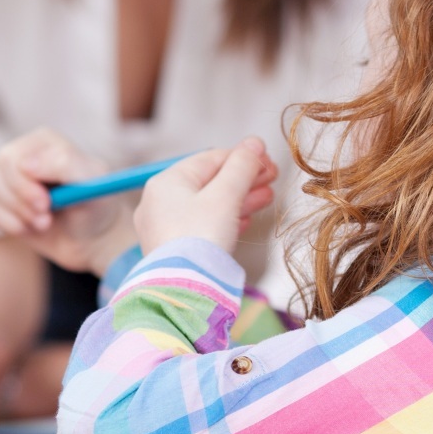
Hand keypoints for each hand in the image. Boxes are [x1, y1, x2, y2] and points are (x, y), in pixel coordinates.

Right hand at [0, 128, 121, 270]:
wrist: (95, 239)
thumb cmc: (97, 206)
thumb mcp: (93, 183)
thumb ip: (66, 164)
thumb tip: (26, 163)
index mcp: (42, 142)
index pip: (9, 157)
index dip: (23, 184)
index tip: (46, 204)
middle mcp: (20, 156)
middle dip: (18, 204)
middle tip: (46, 220)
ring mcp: (6, 181)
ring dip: (10, 218)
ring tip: (41, 225)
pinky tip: (16, 227)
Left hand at [134, 137, 277, 254]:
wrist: (184, 290)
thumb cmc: (200, 239)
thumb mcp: (225, 196)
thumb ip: (241, 167)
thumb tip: (254, 143)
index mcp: (167, 182)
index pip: (210, 159)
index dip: (242, 157)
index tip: (267, 160)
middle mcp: (160, 202)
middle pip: (209, 181)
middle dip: (243, 179)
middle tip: (271, 178)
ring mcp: (164, 227)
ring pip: (208, 205)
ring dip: (239, 199)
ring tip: (267, 197)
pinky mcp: (174, 250)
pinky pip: (202, 226)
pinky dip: (226, 219)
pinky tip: (245, 220)